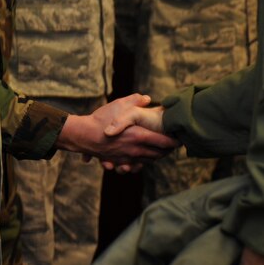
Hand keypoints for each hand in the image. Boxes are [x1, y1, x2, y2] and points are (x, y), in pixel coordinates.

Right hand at [56, 94, 177, 167]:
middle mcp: (135, 149)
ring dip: (157, 156)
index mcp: (138, 136)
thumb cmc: (101, 119)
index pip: (163, 141)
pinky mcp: (120, 161)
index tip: (180, 138)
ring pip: (149, 161)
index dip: (173, 141)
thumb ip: (134, 100)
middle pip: (158, 154)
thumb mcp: (118, 105)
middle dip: (168, 150)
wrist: (83, 136)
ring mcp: (128, 157)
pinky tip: (145, 157)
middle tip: (174, 145)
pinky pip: (137, 165)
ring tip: (162, 151)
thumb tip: (147, 98)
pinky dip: (144, 162)